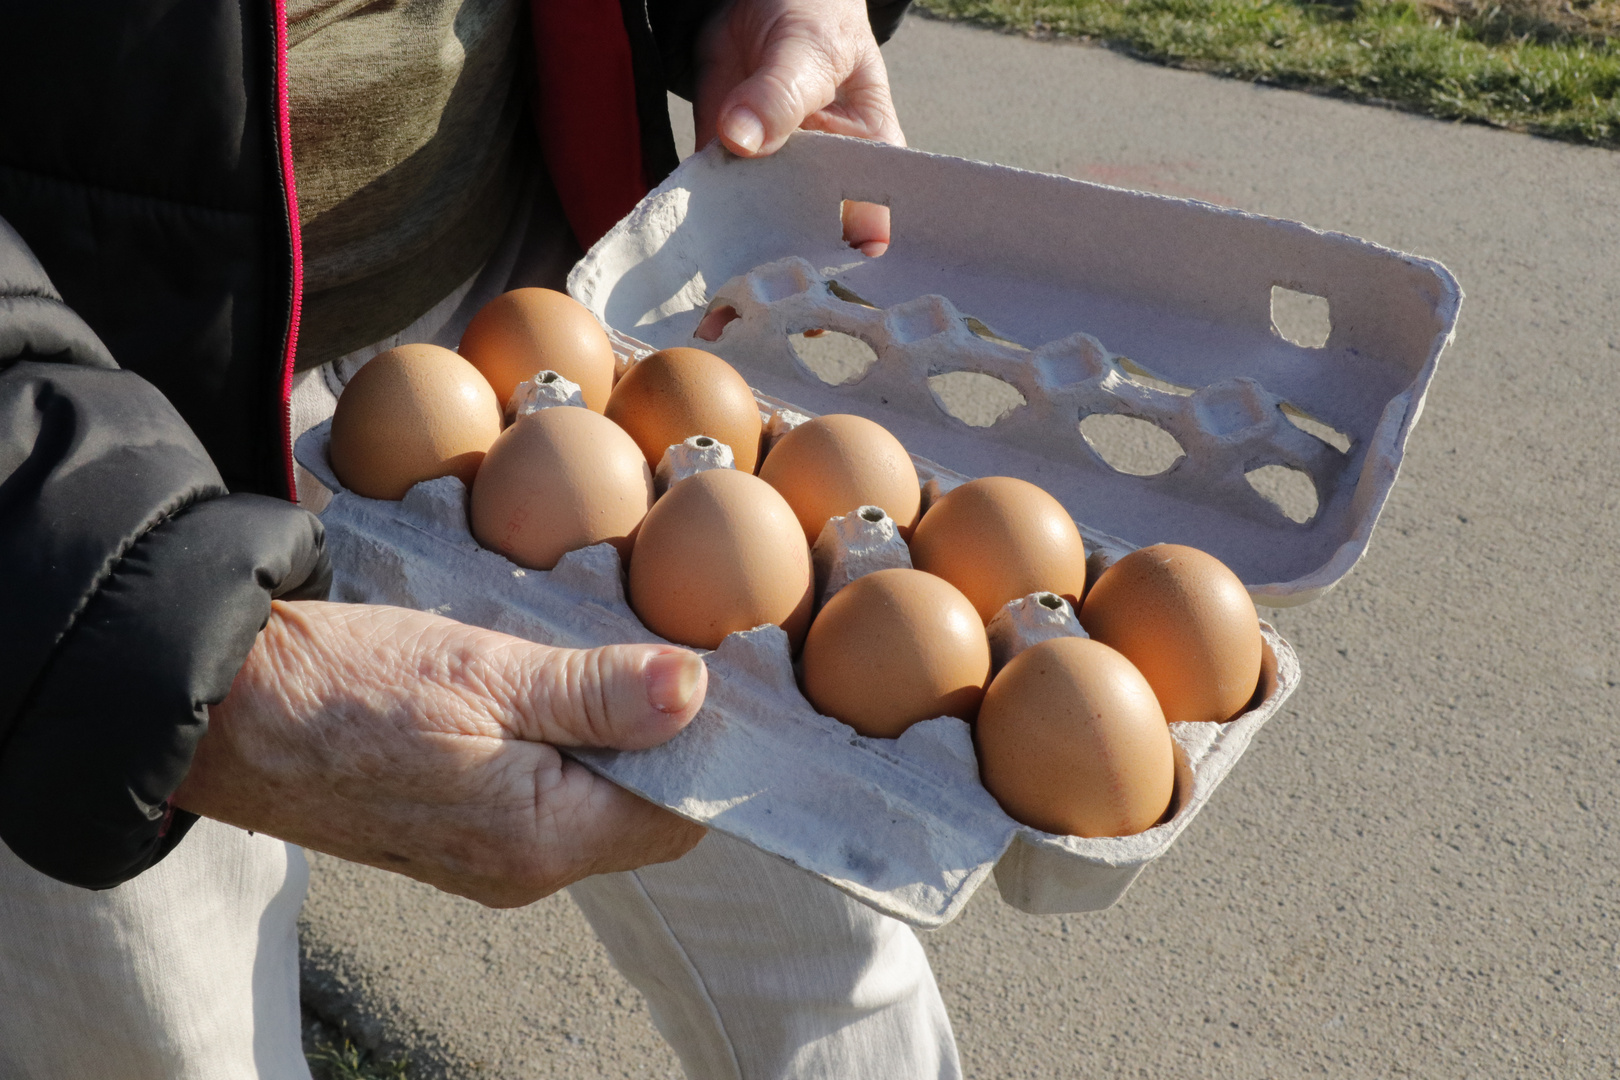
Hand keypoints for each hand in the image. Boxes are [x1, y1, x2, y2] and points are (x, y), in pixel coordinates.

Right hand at [173, 601, 707, 906]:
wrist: (226, 710)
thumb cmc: (347, 689)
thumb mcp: (485, 672)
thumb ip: (596, 691)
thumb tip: (695, 691)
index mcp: (542, 840)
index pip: (678, 814)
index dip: (705, 745)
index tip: (711, 672)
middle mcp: (522, 867)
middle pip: (641, 810)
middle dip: (659, 738)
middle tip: (652, 647)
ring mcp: (485, 856)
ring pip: (592, 798)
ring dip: (608, 733)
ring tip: (595, 657)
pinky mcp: (455, 831)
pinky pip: (541, 794)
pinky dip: (560, 742)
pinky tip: (543, 685)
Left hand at [694, 0, 904, 255]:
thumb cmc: (814, 10)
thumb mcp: (810, 47)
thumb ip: (781, 93)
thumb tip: (740, 138)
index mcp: (869, 151)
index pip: (869, 210)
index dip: (850, 249)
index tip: (824, 277)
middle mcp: (823, 173)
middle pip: (809, 228)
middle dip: (785, 255)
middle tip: (762, 286)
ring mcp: (773, 170)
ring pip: (758, 219)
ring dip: (737, 243)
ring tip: (721, 277)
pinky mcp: (727, 160)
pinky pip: (713, 192)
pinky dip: (700, 213)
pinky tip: (692, 239)